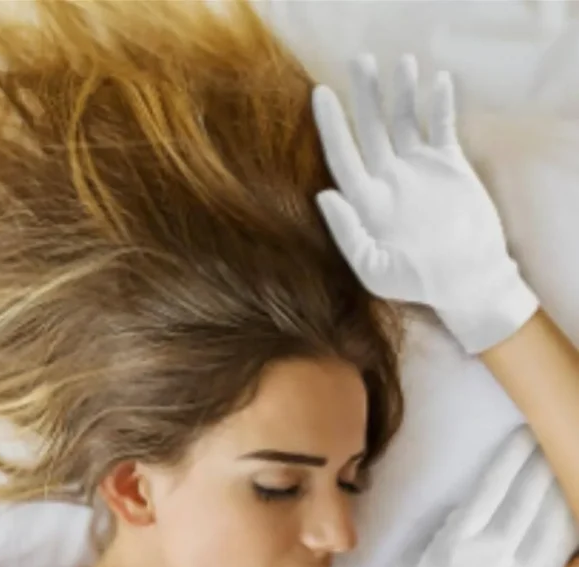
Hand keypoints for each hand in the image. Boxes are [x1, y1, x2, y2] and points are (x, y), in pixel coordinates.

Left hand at [312, 54, 539, 354]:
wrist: (467, 281)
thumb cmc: (418, 283)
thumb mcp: (375, 269)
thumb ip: (347, 234)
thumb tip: (324, 195)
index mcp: (368, 201)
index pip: (342, 156)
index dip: (330, 126)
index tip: (321, 93)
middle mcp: (389, 180)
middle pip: (371, 128)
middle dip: (364, 95)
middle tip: (359, 61)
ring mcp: (418, 170)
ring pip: (404, 120)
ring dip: (401, 92)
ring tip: (402, 63)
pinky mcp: (449, 165)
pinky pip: (441, 127)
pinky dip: (440, 105)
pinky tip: (438, 82)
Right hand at [351, 425, 578, 566]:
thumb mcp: (418, 562)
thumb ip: (449, 531)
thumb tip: (482, 502)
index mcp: (453, 543)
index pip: (494, 487)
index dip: (515, 459)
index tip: (526, 438)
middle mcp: (485, 557)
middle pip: (527, 498)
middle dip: (542, 467)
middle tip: (553, 445)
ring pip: (549, 523)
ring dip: (559, 492)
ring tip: (566, 472)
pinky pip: (556, 557)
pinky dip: (566, 529)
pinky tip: (570, 511)